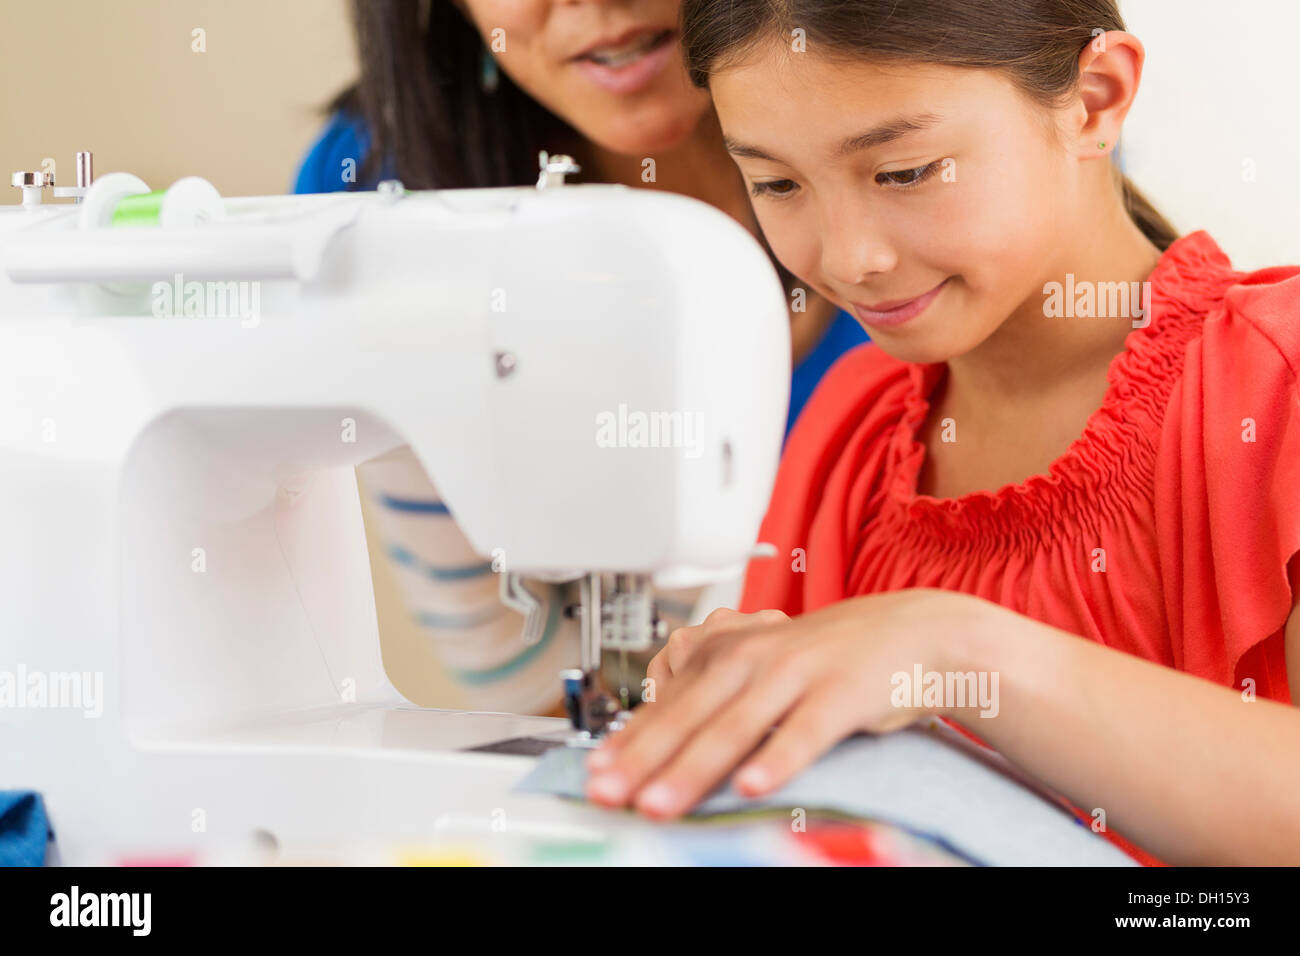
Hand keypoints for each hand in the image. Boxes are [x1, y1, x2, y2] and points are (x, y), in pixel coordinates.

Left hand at [585, 589, 989, 818]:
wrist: (906, 631)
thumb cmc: (824, 662)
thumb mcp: (761, 671)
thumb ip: (714, 705)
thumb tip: (657, 753)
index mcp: (728, 654)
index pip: (666, 704)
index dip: (629, 741)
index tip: (596, 773)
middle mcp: (754, 659)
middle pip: (690, 715)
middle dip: (645, 759)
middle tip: (610, 793)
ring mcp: (797, 673)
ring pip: (737, 725)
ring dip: (693, 768)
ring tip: (661, 803)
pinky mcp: (842, 693)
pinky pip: (805, 731)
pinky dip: (777, 758)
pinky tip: (753, 786)